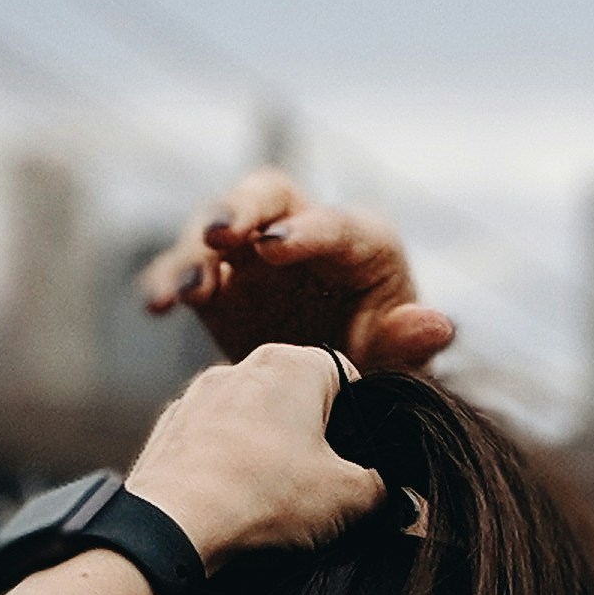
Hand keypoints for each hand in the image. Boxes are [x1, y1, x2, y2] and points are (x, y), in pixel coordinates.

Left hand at [130, 344, 385, 566]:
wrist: (172, 525)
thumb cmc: (263, 498)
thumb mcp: (350, 499)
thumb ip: (383, 488)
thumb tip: (388, 492)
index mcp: (292, 364)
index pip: (345, 376)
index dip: (358, 421)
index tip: (355, 461)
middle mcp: (242, 367)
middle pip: (296, 398)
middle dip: (310, 439)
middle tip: (316, 489)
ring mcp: (198, 396)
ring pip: (251, 421)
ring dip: (266, 454)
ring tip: (270, 501)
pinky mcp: (169, 430)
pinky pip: (212, 444)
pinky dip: (226, 468)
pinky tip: (231, 505)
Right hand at [141, 169, 454, 373]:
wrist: (337, 398)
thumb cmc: (378, 370)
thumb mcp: (398, 366)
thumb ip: (408, 345)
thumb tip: (438, 324)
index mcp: (362, 243)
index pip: (334, 225)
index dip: (306, 232)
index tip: (277, 248)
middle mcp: (304, 233)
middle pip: (268, 196)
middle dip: (242, 210)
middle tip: (221, 234)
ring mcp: (254, 253)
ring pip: (217, 227)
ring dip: (194, 251)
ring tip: (181, 290)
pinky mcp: (219, 282)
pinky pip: (187, 270)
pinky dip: (167, 281)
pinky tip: (155, 306)